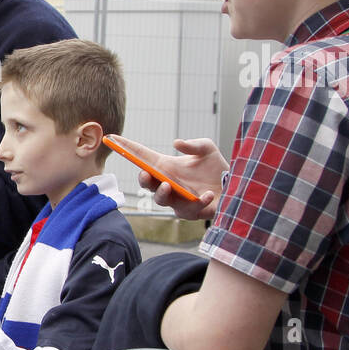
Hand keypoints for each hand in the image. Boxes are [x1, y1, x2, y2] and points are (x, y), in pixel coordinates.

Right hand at [107, 134, 226, 220]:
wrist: (235, 186)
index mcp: (167, 167)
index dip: (127, 148)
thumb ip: (193, 144)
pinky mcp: (190, 211)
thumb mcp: (207, 149)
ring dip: (162, 193)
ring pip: (161, 200)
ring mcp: (177, 199)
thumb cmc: (218, 168)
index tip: (113, 138)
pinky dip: (199, 201)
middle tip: (145, 173)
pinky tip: (207, 194)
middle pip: (147, 183)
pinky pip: (189, 209)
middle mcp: (168, 183)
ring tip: (168, 185)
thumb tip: (176, 143)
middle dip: (143, 179)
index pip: (142, 157)